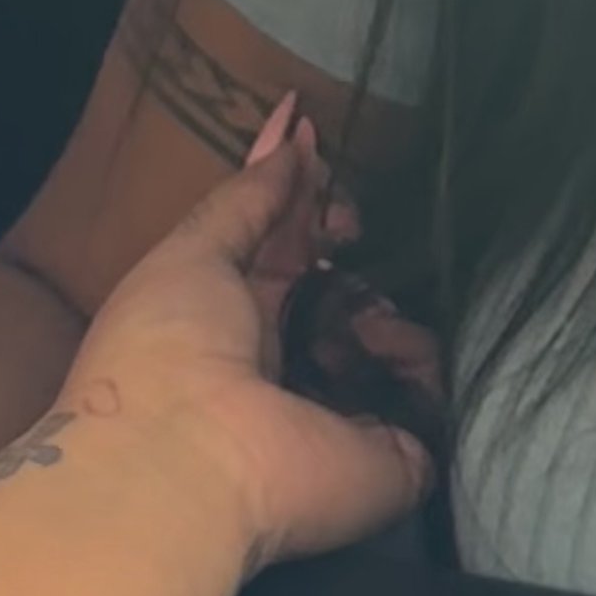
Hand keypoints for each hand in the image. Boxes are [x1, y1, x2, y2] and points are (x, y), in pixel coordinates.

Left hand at [64, 104, 439, 578]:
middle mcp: (285, 363)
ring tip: (358, 305)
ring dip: (382, 302)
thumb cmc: (168, 346)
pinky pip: (427, 394)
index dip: (310, 201)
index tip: (323, 160)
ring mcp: (340, 411)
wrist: (182, 465)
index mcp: (231, 316)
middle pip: (343, 289)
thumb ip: (249, 195)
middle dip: (354, 246)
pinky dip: (417, 359)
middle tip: (351, 228)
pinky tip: (383, 343)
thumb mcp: (194, 249)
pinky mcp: (389, 454)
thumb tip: (295, 130)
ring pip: (389, 334)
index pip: (287, 250)